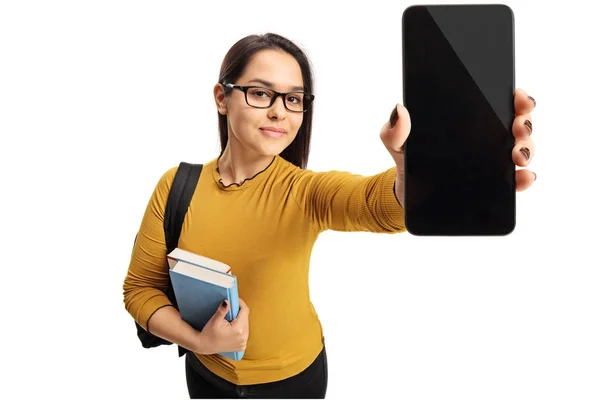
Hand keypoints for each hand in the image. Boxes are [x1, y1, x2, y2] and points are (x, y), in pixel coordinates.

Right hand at [195, 298, 249, 354]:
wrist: (205, 346)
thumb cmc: (209, 333)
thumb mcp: (215, 320)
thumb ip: (222, 310)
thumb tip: (227, 301)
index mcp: (238, 329)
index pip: (245, 311)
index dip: (241, 303)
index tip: (235, 300)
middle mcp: (244, 337)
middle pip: (246, 317)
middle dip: (240, 312)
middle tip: (232, 308)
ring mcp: (243, 342)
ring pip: (246, 325)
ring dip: (240, 320)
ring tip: (231, 318)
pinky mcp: (242, 346)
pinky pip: (244, 332)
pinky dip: (240, 328)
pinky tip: (232, 327)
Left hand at [379, 88, 537, 200]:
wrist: (406, 194)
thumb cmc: (406, 159)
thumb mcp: (396, 142)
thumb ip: (394, 130)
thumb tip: (400, 110)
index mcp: (467, 119)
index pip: (499, 101)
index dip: (516, 96)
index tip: (518, 96)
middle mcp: (485, 136)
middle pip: (517, 123)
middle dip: (525, 122)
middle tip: (517, 127)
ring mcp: (491, 160)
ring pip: (521, 148)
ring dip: (527, 148)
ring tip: (517, 155)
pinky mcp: (492, 185)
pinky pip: (515, 181)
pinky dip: (524, 179)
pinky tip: (523, 178)